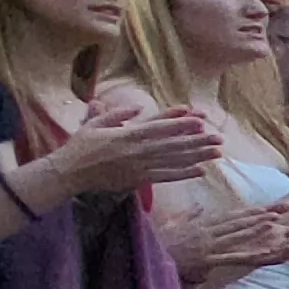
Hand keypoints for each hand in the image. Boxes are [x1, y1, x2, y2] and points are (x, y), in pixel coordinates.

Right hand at [28, 103, 222, 199]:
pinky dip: (184, 174)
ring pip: (174, 161)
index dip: (181, 123)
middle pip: (174, 144)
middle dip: (198, 141)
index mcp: (128, 134)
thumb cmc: (80, 146)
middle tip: (219, 138)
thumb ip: (116, 114)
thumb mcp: (95, 124)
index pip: (159, 127)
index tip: (200, 120)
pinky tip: (200, 171)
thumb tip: (137, 108)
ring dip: (197, 157)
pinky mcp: (139, 180)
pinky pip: (166, 176)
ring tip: (217, 153)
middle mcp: (138, 151)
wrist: (69, 173)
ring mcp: (140, 166)